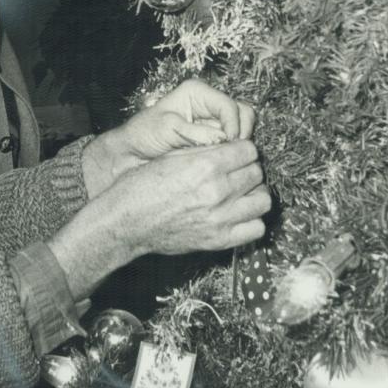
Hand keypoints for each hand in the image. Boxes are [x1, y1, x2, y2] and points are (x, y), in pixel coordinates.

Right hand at [49, 139, 270, 296]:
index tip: (235, 154)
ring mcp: (220, 219)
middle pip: (256, 173)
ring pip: (263, 200)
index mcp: (205, 166)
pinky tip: (238, 214)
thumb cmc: (142, 187)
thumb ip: (204, 152)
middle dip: (248, 169)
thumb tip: (229, 146)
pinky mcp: (218, 241)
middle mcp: (217, 192)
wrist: (125, 223)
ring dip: (254, 193)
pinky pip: (256, 228)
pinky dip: (251, 220)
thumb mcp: (171, 158)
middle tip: (236, 172)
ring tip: (241, 192)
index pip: (249, 151)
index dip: (242, 150)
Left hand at [81, 78, 256, 194]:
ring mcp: (214, 122)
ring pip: (243, 129)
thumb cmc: (144, 134)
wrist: (133, 151)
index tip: (229, 144)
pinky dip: (232, 154)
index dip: (233, 125)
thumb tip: (223, 139)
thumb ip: (194, 132)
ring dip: (239, 144)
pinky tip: (222, 164)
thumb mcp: (166, 128)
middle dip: (241, 133)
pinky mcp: (215, 139)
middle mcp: (209, 104)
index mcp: (198, 92)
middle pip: (243, 113)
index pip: (228, 105)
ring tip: (226, 160)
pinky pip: (234, 144)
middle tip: (231, 153)